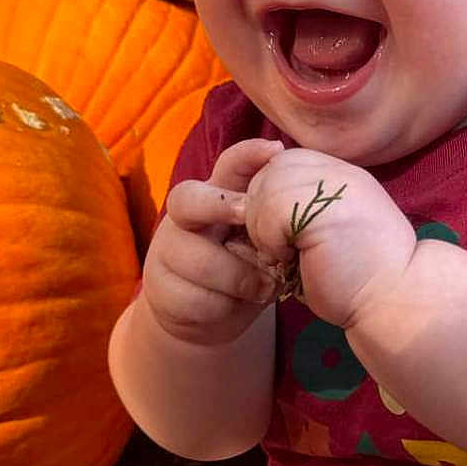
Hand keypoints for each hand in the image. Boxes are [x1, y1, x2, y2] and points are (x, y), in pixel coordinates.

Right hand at [141, 139, 284, 345]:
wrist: (202, 315)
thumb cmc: (242, 267)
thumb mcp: (259, 242)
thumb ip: (272, 223)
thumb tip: (305, 211)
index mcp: (215, 197)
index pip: (228, 166)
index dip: (249, 154)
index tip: (277, 150)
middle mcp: (186, 218)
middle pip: (189, 199)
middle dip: (221, 205)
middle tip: (250, 217)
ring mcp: (167, 252)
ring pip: (204, 259)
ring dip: (242, 277)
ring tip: (266, 285)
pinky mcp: (161, 290)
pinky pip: (200, 297)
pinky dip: (227, 305)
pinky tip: (239, 304)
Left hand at [242, 147, 416, 328]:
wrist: (397, 300)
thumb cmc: (359, 277)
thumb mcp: (330, 229)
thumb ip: (304, 206)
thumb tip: (253, 201)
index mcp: (341, 175)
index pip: (284, 162)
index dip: (269, 195)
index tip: (280, 232)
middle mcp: (339, 172)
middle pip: (271, 169)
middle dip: (261, 211)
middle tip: (280, 247)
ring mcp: (335, 187)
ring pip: (267, 187)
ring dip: (263, 228)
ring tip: (285, 254)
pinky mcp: (325, 209)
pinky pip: (272, 209)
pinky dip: (271, 239)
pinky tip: (290, 258)